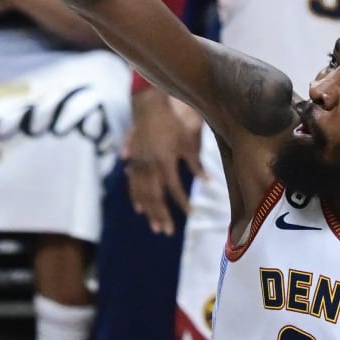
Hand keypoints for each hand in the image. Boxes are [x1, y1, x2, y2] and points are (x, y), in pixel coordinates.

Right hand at [125, 88, 204, 235]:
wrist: (148, 108)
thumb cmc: (171, 123)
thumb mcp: (187, 141)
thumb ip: (196, 163)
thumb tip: (207, 182)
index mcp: (165, 161)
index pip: (174, 188)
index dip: (183, 202)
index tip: (190, 213)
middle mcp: (150, 166)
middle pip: (155, 197)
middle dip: (161, 215)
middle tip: (167, 231)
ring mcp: (138, 165)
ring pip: (142, 194)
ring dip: (149, 212)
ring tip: (155, 227)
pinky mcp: (132, 162)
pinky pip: (133, 185)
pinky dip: (136, 198)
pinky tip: (140, 209)